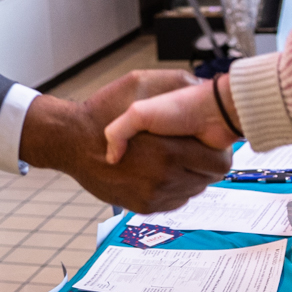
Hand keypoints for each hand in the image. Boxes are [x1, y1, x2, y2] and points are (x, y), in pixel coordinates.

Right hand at [20, 81, 229, 213]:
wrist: (71, 141)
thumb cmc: (102, 112)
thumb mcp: (138, 84)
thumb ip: (173, 84)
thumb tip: (201, 90)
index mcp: (168, 152)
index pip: (219, 163)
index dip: (217, 150)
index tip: (207, 139)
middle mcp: (163, 179)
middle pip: (208, 178)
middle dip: (204, 162)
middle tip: (192, 146)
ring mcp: (153, 196)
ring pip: (193, 191)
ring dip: (190, 175)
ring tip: (176, 157)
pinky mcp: (144, 206)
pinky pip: (175, 201)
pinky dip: (175, 189)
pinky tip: (164, 172)